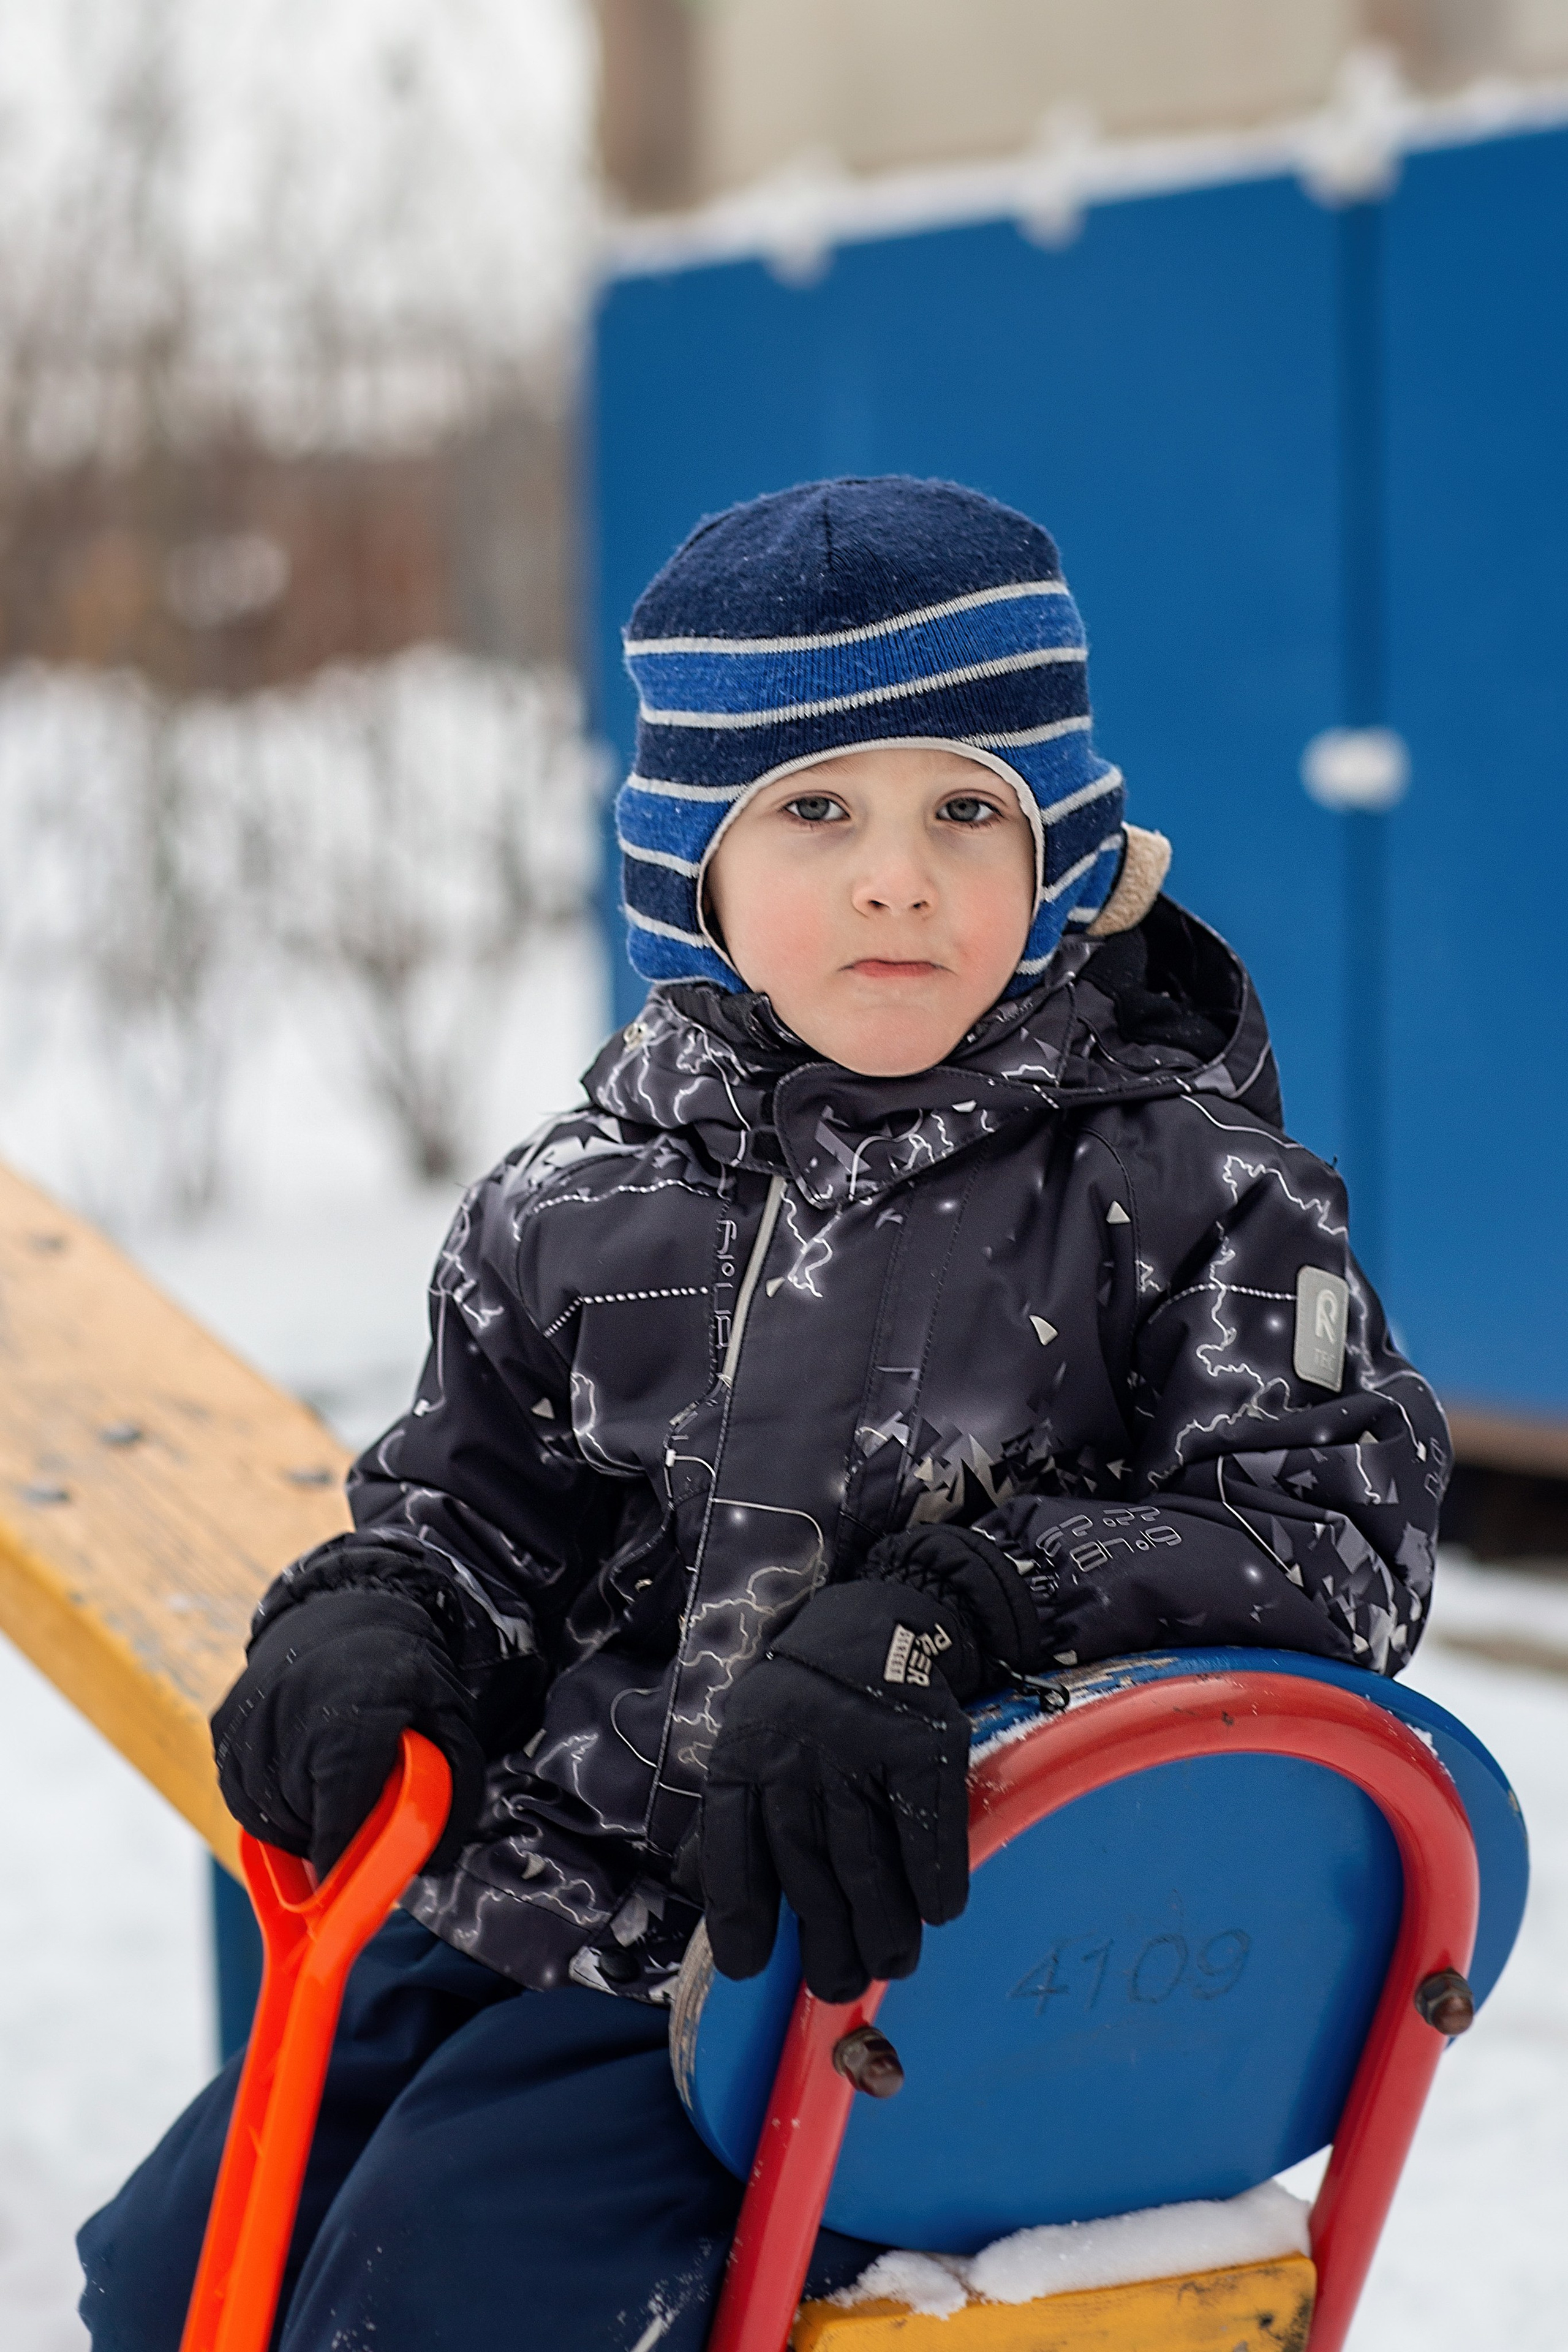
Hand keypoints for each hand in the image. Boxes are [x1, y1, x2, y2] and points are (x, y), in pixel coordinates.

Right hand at [211, 1589, 484, 1876]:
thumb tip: (430, 1866)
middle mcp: (291, 1719)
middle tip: (354, 1811)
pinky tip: (298, 1768)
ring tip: (328, 1782)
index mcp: (353, 1721)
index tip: (346, 1874)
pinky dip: (267, 1797)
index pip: (335, 1815)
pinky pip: (239, 1792)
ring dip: (295, 1818)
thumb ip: (451, 1795)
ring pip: (264, 1814)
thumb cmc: (407, 1676)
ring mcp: (249, 1721)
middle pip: (299, 1821)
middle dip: (327, 1832)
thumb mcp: (451, 1725)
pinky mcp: (223, 1724)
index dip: (339, 1855)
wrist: (349, 1611)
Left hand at [700, 1580, 978, 2003]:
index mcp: (742, 1760)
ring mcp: (857, 1750)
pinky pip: (924, 1828)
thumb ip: (730, 1817)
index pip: (732, 1850)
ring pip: (866, 1860)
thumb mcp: (745, 1744)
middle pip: (807, 1870)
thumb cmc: (797, 1710)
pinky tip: (936, 1912)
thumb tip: (694, 1890)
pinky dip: (932, 1878)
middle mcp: (793, 1758)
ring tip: (892, 1963)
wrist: (867, 1627)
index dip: (739, 1916)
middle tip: (841, 1986)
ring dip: (882, 1925)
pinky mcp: (917, 1745)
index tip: (751, 1971)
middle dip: (826, 1941)